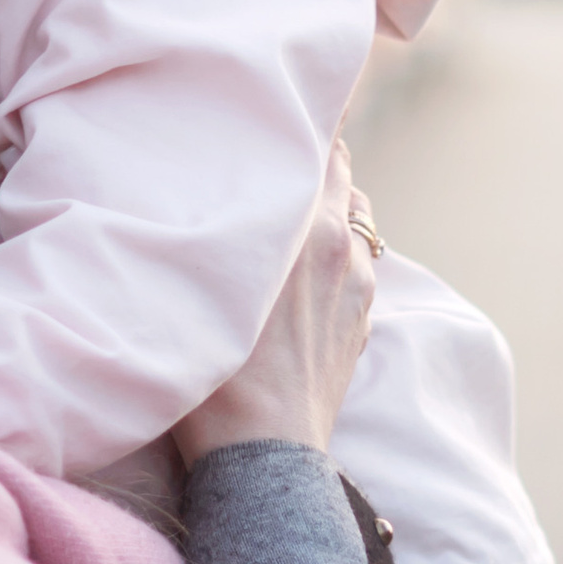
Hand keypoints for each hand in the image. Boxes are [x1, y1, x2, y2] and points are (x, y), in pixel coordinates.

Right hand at [173, 143, 377, 463]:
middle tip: (275, 155)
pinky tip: (304, 270)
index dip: (304, 124)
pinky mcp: (360, 326)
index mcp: (311, 228)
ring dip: (330, 209)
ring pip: (356, 222)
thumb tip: (202, 183)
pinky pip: (356, 267)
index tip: (280, 110)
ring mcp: (359, 290)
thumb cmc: (218, 372)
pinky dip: (337, 253)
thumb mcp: (202, 284)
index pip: (323, 146)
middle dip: (314, 162)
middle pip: (343, 177)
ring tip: (290, 214)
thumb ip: (215, 225)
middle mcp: (345, 249)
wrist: (263, 453)